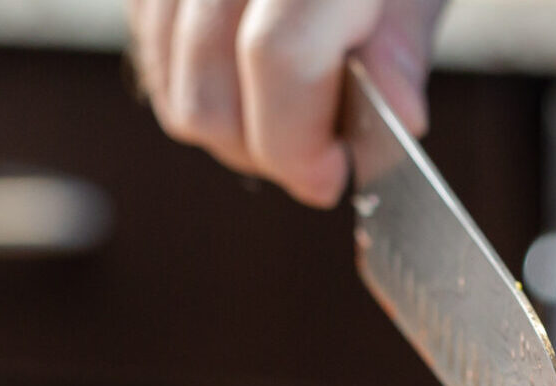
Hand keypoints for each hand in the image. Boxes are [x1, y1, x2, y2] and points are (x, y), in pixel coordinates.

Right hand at [129, 0, 447, 206]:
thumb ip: (402, 39)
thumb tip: (399, 117)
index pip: (278, 57)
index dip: (302, 139)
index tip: (331, 175)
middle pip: (210, 92)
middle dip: (265, 150)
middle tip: (316, 155)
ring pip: (174, 83)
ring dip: (232, 129)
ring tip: (288, 120)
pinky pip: (153, 49)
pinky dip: (198, 85)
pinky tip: (248, 84)